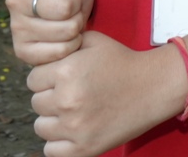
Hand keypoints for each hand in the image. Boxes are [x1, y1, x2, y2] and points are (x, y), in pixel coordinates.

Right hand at [9, 0, 96, 66]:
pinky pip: (59, 52)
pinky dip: (71, 45)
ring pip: (65, 31)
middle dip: (77, 5)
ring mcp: (16, 27)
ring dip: (76, 24)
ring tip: (69, 18)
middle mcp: (14, 0)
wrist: (65, 3)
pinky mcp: (22, 51)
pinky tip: (65, 35)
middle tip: (72, 3)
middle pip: (65, 8)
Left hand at [29, 31, 187, 156]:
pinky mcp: (84, 149)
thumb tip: (42, 50)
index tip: (64, 77)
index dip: (48, 76)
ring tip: (75, 110)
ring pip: (41, 127)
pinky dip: (59, 142)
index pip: (33, 79)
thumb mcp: (93, 42)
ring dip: (53, 119)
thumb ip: (63, 45)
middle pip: (36, 103)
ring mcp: (75, 128)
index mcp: (66, 72)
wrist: (154, 87)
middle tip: (74, 92)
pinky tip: (74, 129)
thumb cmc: (123, 63)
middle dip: (51, 96)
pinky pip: (51, 150)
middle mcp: (67, 100)